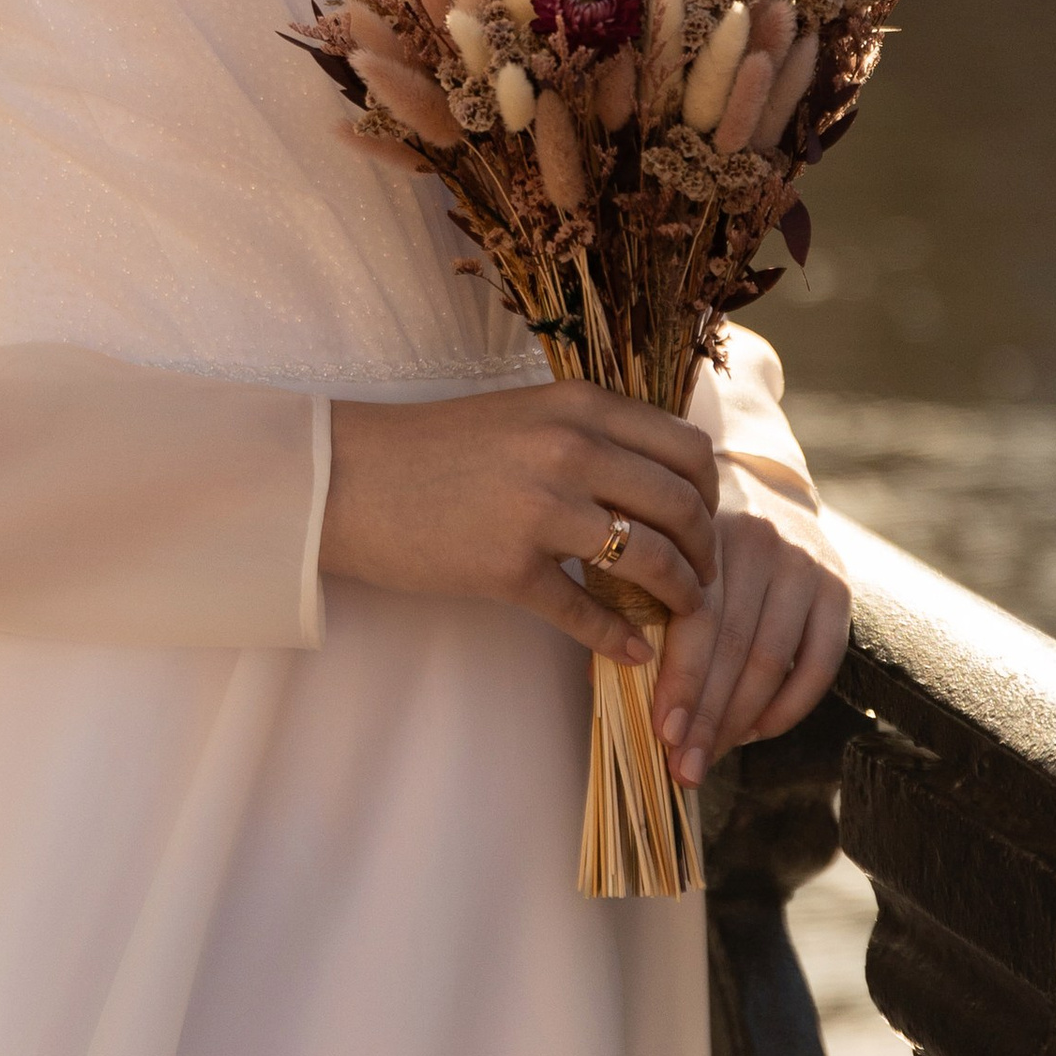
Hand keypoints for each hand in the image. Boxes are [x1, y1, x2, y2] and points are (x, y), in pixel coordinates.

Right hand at [323, 382, 718, 670]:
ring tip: (675, 612)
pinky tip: (632, 650)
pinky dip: (620, 639)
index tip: (701, 522)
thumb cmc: (434, 447)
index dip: (708, 493)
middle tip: (699, 577)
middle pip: (682, 506)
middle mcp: (570, 448)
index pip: (686, 448)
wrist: (347, 477)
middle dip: (704, 551)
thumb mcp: (523, 416)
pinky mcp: (510, 567)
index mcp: (578, 405)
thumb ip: (589, 435)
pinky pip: (588, 613)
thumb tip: (656, 479)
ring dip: (679, 596)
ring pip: (651, 560)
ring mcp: (541, 509)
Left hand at [653, 469, 851, 789]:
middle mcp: (762, 542)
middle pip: (736, 647)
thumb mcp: (656, 547)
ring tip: (712, 757)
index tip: (664, 735)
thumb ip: (633, 600)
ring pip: (774, 661)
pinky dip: (789, 706)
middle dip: (708, 716)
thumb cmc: (687, 533)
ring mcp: (806, 565)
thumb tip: (607, 678)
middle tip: (685, 768)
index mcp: (706, 529)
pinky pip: (820, 663)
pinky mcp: (838, 587)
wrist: (760, 485)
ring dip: (742, 720)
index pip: (698, 618)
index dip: (682, 681)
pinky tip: (756, 731)